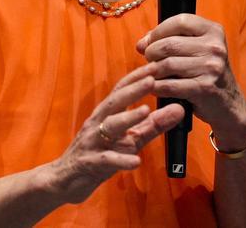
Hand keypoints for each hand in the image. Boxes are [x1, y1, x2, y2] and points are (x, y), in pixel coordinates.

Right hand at [46, 63, 184, 203]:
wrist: (65, 179)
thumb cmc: (100, 154)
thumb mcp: (129, 139)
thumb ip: (153, 125)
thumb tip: (179, 109)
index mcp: (106, 114)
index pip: (122, 89)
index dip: (138, 77)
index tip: (157, 65)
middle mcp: (98, 123)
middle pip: (115, 102)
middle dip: (133, 90)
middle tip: (152, 80)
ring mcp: (92, 142)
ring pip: (109, 127)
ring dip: (127, 118)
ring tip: (145, 111)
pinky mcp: (90, 163)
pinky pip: (106, 160)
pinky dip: (120, 160)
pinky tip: (136, 161)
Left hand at [135, 14, 245, 149]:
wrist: (228, 103)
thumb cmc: (206, 73)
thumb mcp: (197, 50)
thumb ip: (171, 40)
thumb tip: (142, 44)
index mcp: (214, 31)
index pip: (180, 21)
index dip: (159, 31)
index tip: (150, 42)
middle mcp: (215, 47)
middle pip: (169, 44)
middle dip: (152, 52)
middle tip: (149, 61)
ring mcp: (211, 67)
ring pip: (167, 64)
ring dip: (152, 71)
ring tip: (151, 74)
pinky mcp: (204, 88)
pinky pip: (169, 85)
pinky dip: (157, 87)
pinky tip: (156, 88)